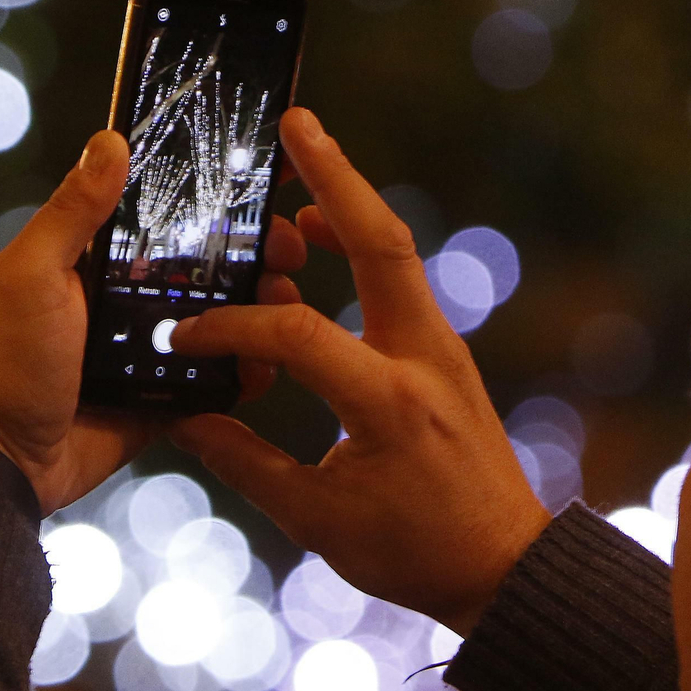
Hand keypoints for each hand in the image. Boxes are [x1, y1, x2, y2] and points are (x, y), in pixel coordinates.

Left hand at [0, 130, 307, 514]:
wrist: (4, 461)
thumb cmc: (4, 362)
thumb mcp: (32, 275)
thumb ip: (71, 213)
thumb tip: (109, 140)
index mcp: (99, 259)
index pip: (168, 213)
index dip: (217, 197)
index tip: (266, 184)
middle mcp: (130, 297)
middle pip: (210, 264)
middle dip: (256, 254)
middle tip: (288, 254)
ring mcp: (152, 348)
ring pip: (224, 318)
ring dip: (262, 309)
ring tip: (287, 305)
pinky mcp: (166, 397)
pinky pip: (218, 377)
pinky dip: (248, 367)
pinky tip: (270, 362)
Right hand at [169, 108, 550, 634]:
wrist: (505, 566)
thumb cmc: (414, 553)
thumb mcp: (318, 520)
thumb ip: (246, 462)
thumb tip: (186, 418)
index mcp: (388, 402)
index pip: (297, 333)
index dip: (232, 326)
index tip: (185, 337)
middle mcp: (425, 359)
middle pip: (383, 243)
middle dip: (337, 177)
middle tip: (296, 123)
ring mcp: (444, 350)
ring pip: (397, 252)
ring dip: (349, 202)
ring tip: (302, 160)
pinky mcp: (445, 355)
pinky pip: (401, 283)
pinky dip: (362, 250)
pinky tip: (324, 241)